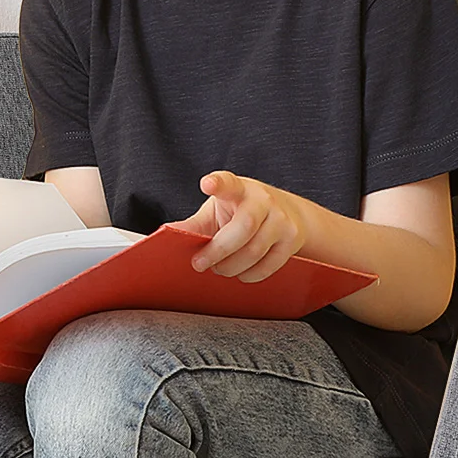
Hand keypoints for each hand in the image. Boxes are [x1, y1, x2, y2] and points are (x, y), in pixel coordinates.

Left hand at [173, 171, 306, 281]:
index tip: (206, 183)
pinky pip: (269, 265)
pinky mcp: (292, 238)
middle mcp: (263, 200)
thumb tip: (165, 236)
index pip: (228, 182)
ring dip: (232, 267)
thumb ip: (194, 224)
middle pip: (242, 228)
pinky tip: (241, 273)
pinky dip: (250, 275)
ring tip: (220, 269)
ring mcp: (281, 219)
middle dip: (218, 251)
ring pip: (254, 251)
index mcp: (239, 189)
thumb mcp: (217, 211)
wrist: (288, 213)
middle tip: (201, 264)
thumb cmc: (243, 211)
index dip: (218, 183)